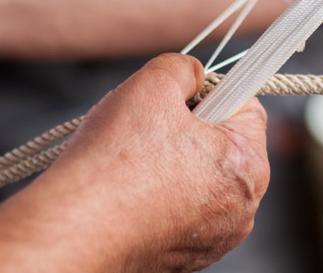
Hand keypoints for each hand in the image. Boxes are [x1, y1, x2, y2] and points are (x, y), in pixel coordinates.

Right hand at [0, 54, 269, 272]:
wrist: (73, 229)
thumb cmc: (114, 161)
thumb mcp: (153, 84)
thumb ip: (184, 69)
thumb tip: (193, 74)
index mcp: (248, 166)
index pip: (248, 107)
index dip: (215, 90)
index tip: (184, 92)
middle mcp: (243, 208)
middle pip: (227, 144)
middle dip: (194, 127)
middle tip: (153, 124)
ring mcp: (216, 237)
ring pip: (203, 177)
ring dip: (176, 160)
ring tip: (136, 159)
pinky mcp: (187, 254)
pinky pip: (183, 208)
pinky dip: (162, 194)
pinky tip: (132, 188)